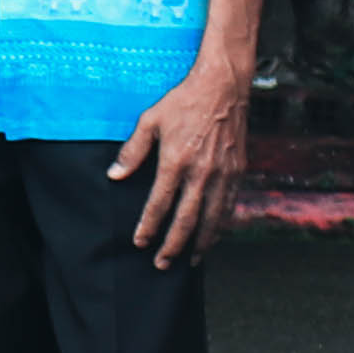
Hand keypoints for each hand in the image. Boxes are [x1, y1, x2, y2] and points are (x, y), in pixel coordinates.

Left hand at [110, 60, 251, 267]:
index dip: (149, 226)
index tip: (140, 242)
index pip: (159, 203)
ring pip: (212, 219)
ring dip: (200, 242)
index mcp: (176, 161)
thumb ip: (132, 151)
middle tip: (162, 263)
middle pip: (187, 220)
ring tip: (190, 260)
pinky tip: (213, 235)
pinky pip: (229, 206)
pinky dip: (220, 225)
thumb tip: (115, 175)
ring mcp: (223, 174)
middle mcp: (202, 173)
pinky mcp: (238, 172)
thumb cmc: (183, 102)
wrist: (223, 88)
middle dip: (173, 245)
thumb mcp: (150, 120)